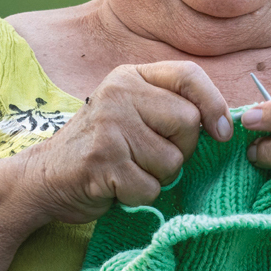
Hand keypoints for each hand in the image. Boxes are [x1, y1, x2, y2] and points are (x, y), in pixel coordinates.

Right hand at [22, 61, 230, 223]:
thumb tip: (225, 124)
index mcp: (130, 76)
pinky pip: (149, 187)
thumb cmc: (102, 146)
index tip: (222, 132)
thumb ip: (169, 107)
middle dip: (180, 150)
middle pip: (187, 122)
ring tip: (129, 170)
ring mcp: (109, 126)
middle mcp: (119, 93)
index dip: (214, 104)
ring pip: (172, 160)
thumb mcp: (131, 111)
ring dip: (157, 177)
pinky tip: (117, 186)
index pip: (188, 75)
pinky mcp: (102, 161)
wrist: (45, 176)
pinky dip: (139, 196)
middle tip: (150, 156)